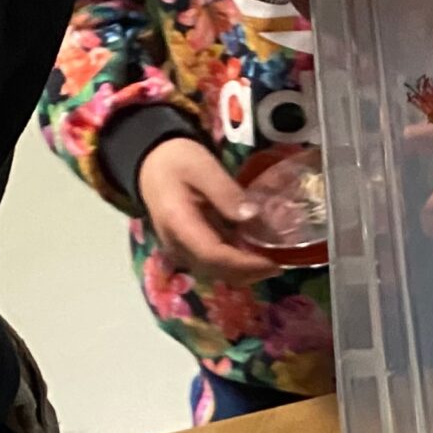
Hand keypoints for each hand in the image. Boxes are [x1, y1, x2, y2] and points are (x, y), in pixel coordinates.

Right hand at [137, 138, 281, 282]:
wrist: (152, 164)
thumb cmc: (176, 161)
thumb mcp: (202, 165)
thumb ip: (225, 191)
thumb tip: (252, 217)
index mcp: (178, 223)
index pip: (213, 255)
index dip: (244, 264)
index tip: (272, 263)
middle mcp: (177, 244)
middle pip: (216, 270)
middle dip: (249, 272)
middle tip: (280, 264)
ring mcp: (182, 249)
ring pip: (216, 272)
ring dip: (244, 271)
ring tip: (271, 261)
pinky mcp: (189, 249)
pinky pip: (214, 264)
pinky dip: (236, 264)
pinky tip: (255, 254)